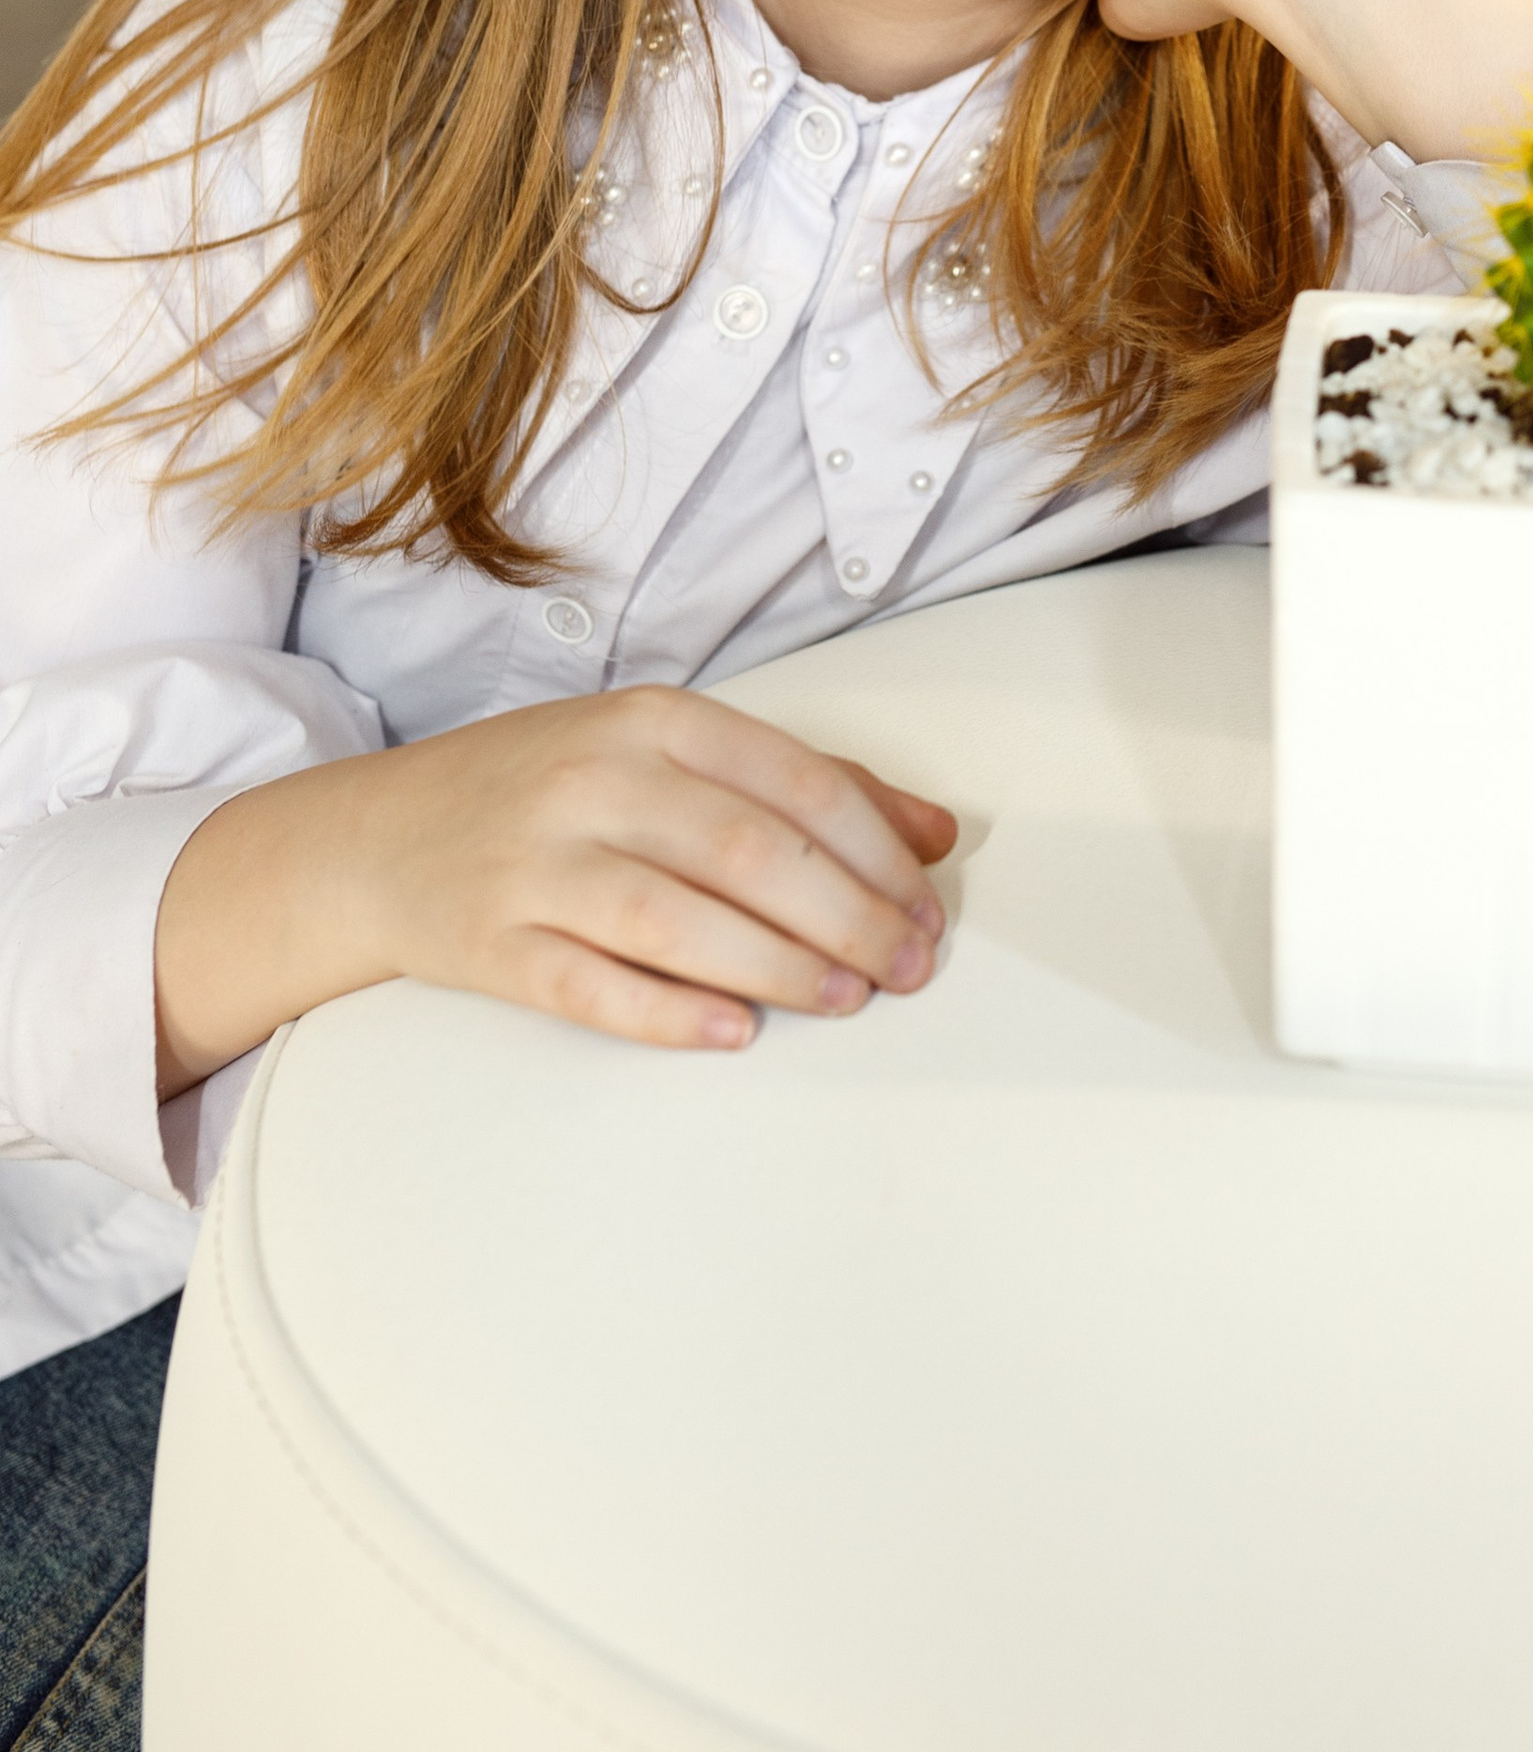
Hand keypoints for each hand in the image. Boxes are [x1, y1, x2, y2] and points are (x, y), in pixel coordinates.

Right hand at [154, 686, 960, 1089]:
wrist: (379, 838)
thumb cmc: (553, 790)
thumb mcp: (670, 753)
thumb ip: (804, 782)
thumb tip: (934, 832)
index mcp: (652, 719)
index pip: (795, 781)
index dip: (876, 851)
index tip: (926, 907)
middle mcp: (595, 779)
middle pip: (750, 852)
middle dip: (848, 917)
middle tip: (907, 966)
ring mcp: (536, 862)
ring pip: (679, 919)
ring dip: (780, 967)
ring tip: (849, 998)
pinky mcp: (490, 942)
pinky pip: (590, 985)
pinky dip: (669, 1012)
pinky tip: (736, 1032)